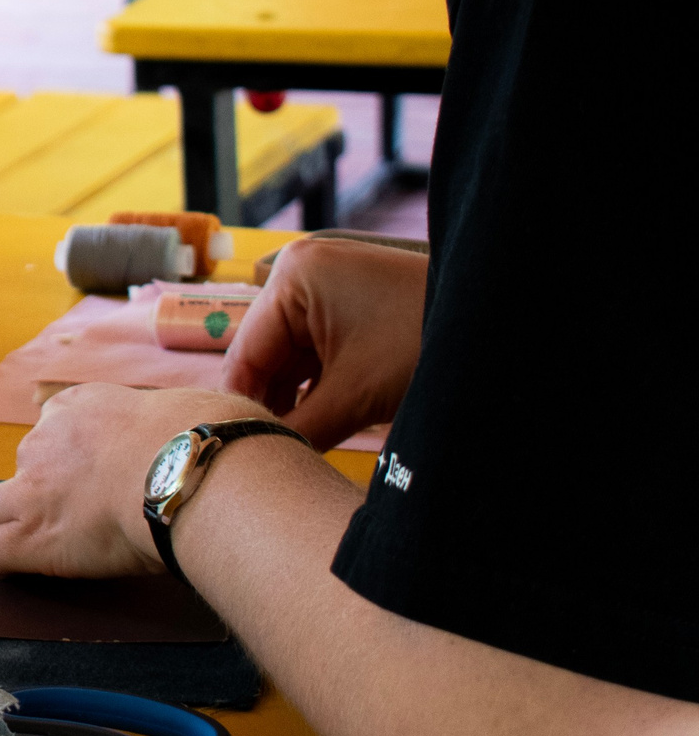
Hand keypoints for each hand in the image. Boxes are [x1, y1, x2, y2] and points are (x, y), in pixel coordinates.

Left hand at [0, 384, 256, 576]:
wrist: (195, 470)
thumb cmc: (210, 441)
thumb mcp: (189, 407)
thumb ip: (175, 421)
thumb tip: (206, 427)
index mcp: (80, 406)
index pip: (54, 427)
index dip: (75, 457)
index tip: (103, 476)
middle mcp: (45, 440)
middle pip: (24, 466)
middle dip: (45, 490)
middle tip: (85, 515)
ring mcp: (31, 486)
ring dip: (0, 527)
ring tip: (38, 545)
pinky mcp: (33, 531)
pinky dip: (3, 559)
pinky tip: (28, 566)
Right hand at [222, 238, 428, 448]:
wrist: (497, 325)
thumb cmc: (423, 346)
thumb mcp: (353, 394)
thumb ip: (297, 429)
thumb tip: (258, 461)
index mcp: (291, 278)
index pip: (245, 354)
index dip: (242, 408)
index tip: (237, 454)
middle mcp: (299, 274)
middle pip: (265, 357)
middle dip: (270, 406)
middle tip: (265, 456)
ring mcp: (323, 289)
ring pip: (289, 360)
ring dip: (292, 403)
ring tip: (290, 448)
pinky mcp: (346, 306)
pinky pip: (313, 354)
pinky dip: (315, 390)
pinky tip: (314, 426)